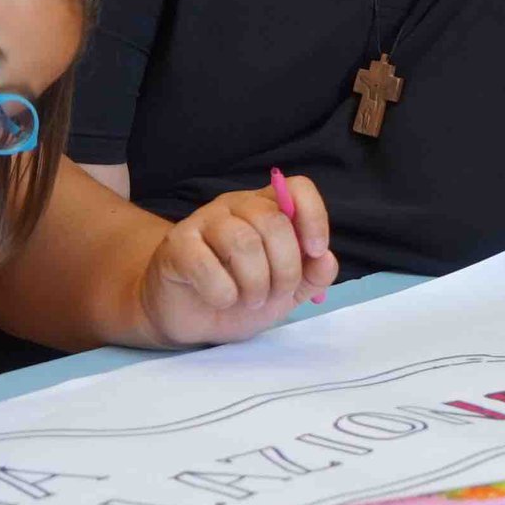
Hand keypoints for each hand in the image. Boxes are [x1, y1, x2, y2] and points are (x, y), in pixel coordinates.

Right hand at [138, 179, 340, 346]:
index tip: (316, 252)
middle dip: (285, 268)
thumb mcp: (285, 292)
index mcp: (265, 208)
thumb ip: (311, 276)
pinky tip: (222, 300)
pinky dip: (222, 291)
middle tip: (275, 294)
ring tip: (250, 300)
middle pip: (273, 221)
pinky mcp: (177, 245)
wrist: (189, 316)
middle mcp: (235, 206)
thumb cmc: (239, 295)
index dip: (314, 217)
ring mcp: (203, 222)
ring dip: (255, 283)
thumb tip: (327, 259)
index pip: (297, 188)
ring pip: (242, 242)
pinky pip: (205, 263)